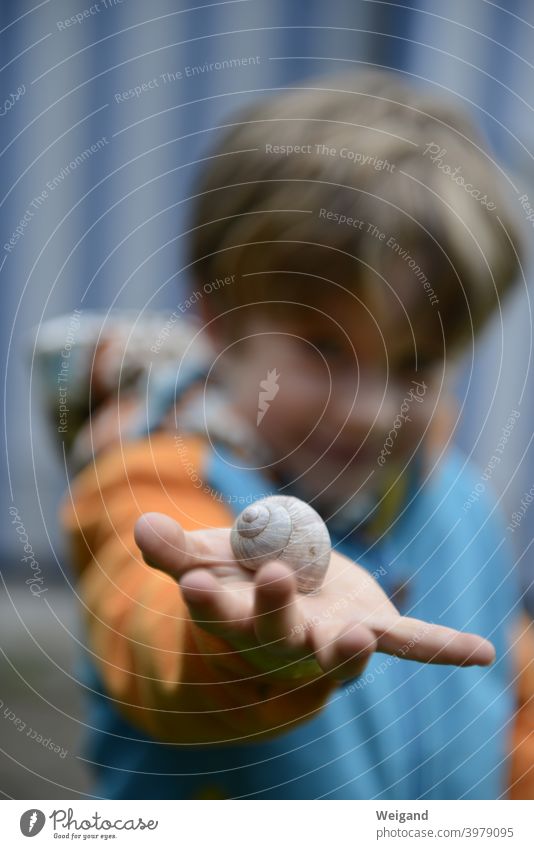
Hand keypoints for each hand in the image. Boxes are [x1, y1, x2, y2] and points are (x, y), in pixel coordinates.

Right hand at [134, 512, 494, 682]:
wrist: (281, 601)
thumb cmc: (238, 576)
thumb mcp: (206, 556)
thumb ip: (174, 547)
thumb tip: (140, 526)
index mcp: (237, 619)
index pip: (217, 612)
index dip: (206, 597)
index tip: (192, 579)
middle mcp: (282, 641)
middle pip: (276, 634)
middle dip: (273, 610)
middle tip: (274, 576)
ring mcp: (330, 639)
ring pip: (335, 648)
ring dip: (346, 648)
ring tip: (358, 637)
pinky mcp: (373, 630)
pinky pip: (410, 642)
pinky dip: (442, 647)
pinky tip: (482, 654)